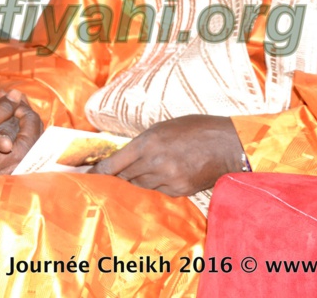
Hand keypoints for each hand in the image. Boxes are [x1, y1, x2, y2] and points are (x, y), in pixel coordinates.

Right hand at [0, 92, 42, 224]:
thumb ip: (0, 110)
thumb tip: (16, 93)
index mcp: (19, 152)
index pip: (33, 121)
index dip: (22, 105)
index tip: (9, 98)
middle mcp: (24, 163)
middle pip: (35, 131)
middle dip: (24, 113)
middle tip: (12, 102)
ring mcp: (19, 170)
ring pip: (30, 141)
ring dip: (22, 123)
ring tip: (10, 113)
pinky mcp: (13, 174)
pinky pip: (23, 150)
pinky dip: (18, 136)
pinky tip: (7, 131)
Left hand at [89, 115, 245, 196]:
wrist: (228, 145)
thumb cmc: (196, 129)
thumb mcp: (164, 127)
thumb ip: (143, 142)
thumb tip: (124, 155)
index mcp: (148, 143)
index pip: (114, 164)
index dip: (99, 172)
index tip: (88, 175)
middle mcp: (155, 163)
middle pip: (125, 176)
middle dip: (119, 174)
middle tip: (115, 172)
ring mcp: (168, 179)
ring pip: (140, 185)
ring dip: (137, 179)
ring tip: (146, 169)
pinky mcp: (179, 190)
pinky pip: (158, 190)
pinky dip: (155, 184)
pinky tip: (164, 174)